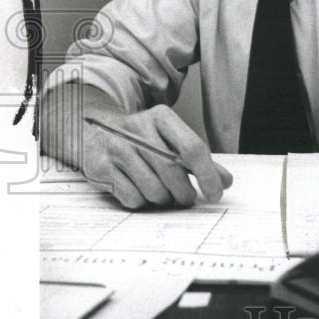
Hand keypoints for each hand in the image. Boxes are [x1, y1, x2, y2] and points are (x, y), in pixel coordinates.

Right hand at [81, 104, 232, 209]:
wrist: (93, 133)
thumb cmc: (142, 140)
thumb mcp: (169, 139)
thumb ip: (198, 159)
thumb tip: (225, 181)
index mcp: (161, 117)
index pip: (192, 148)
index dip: (208, 175)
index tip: (216, 193)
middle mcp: (137, 129)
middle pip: (173, 172)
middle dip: (184, 193)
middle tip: (187, 198)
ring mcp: (117, 148)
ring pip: (153, 190)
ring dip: (163, 198)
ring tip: (161, 191)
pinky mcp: (101, 168)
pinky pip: (133, 198)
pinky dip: (142, 201)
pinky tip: (139, 189)